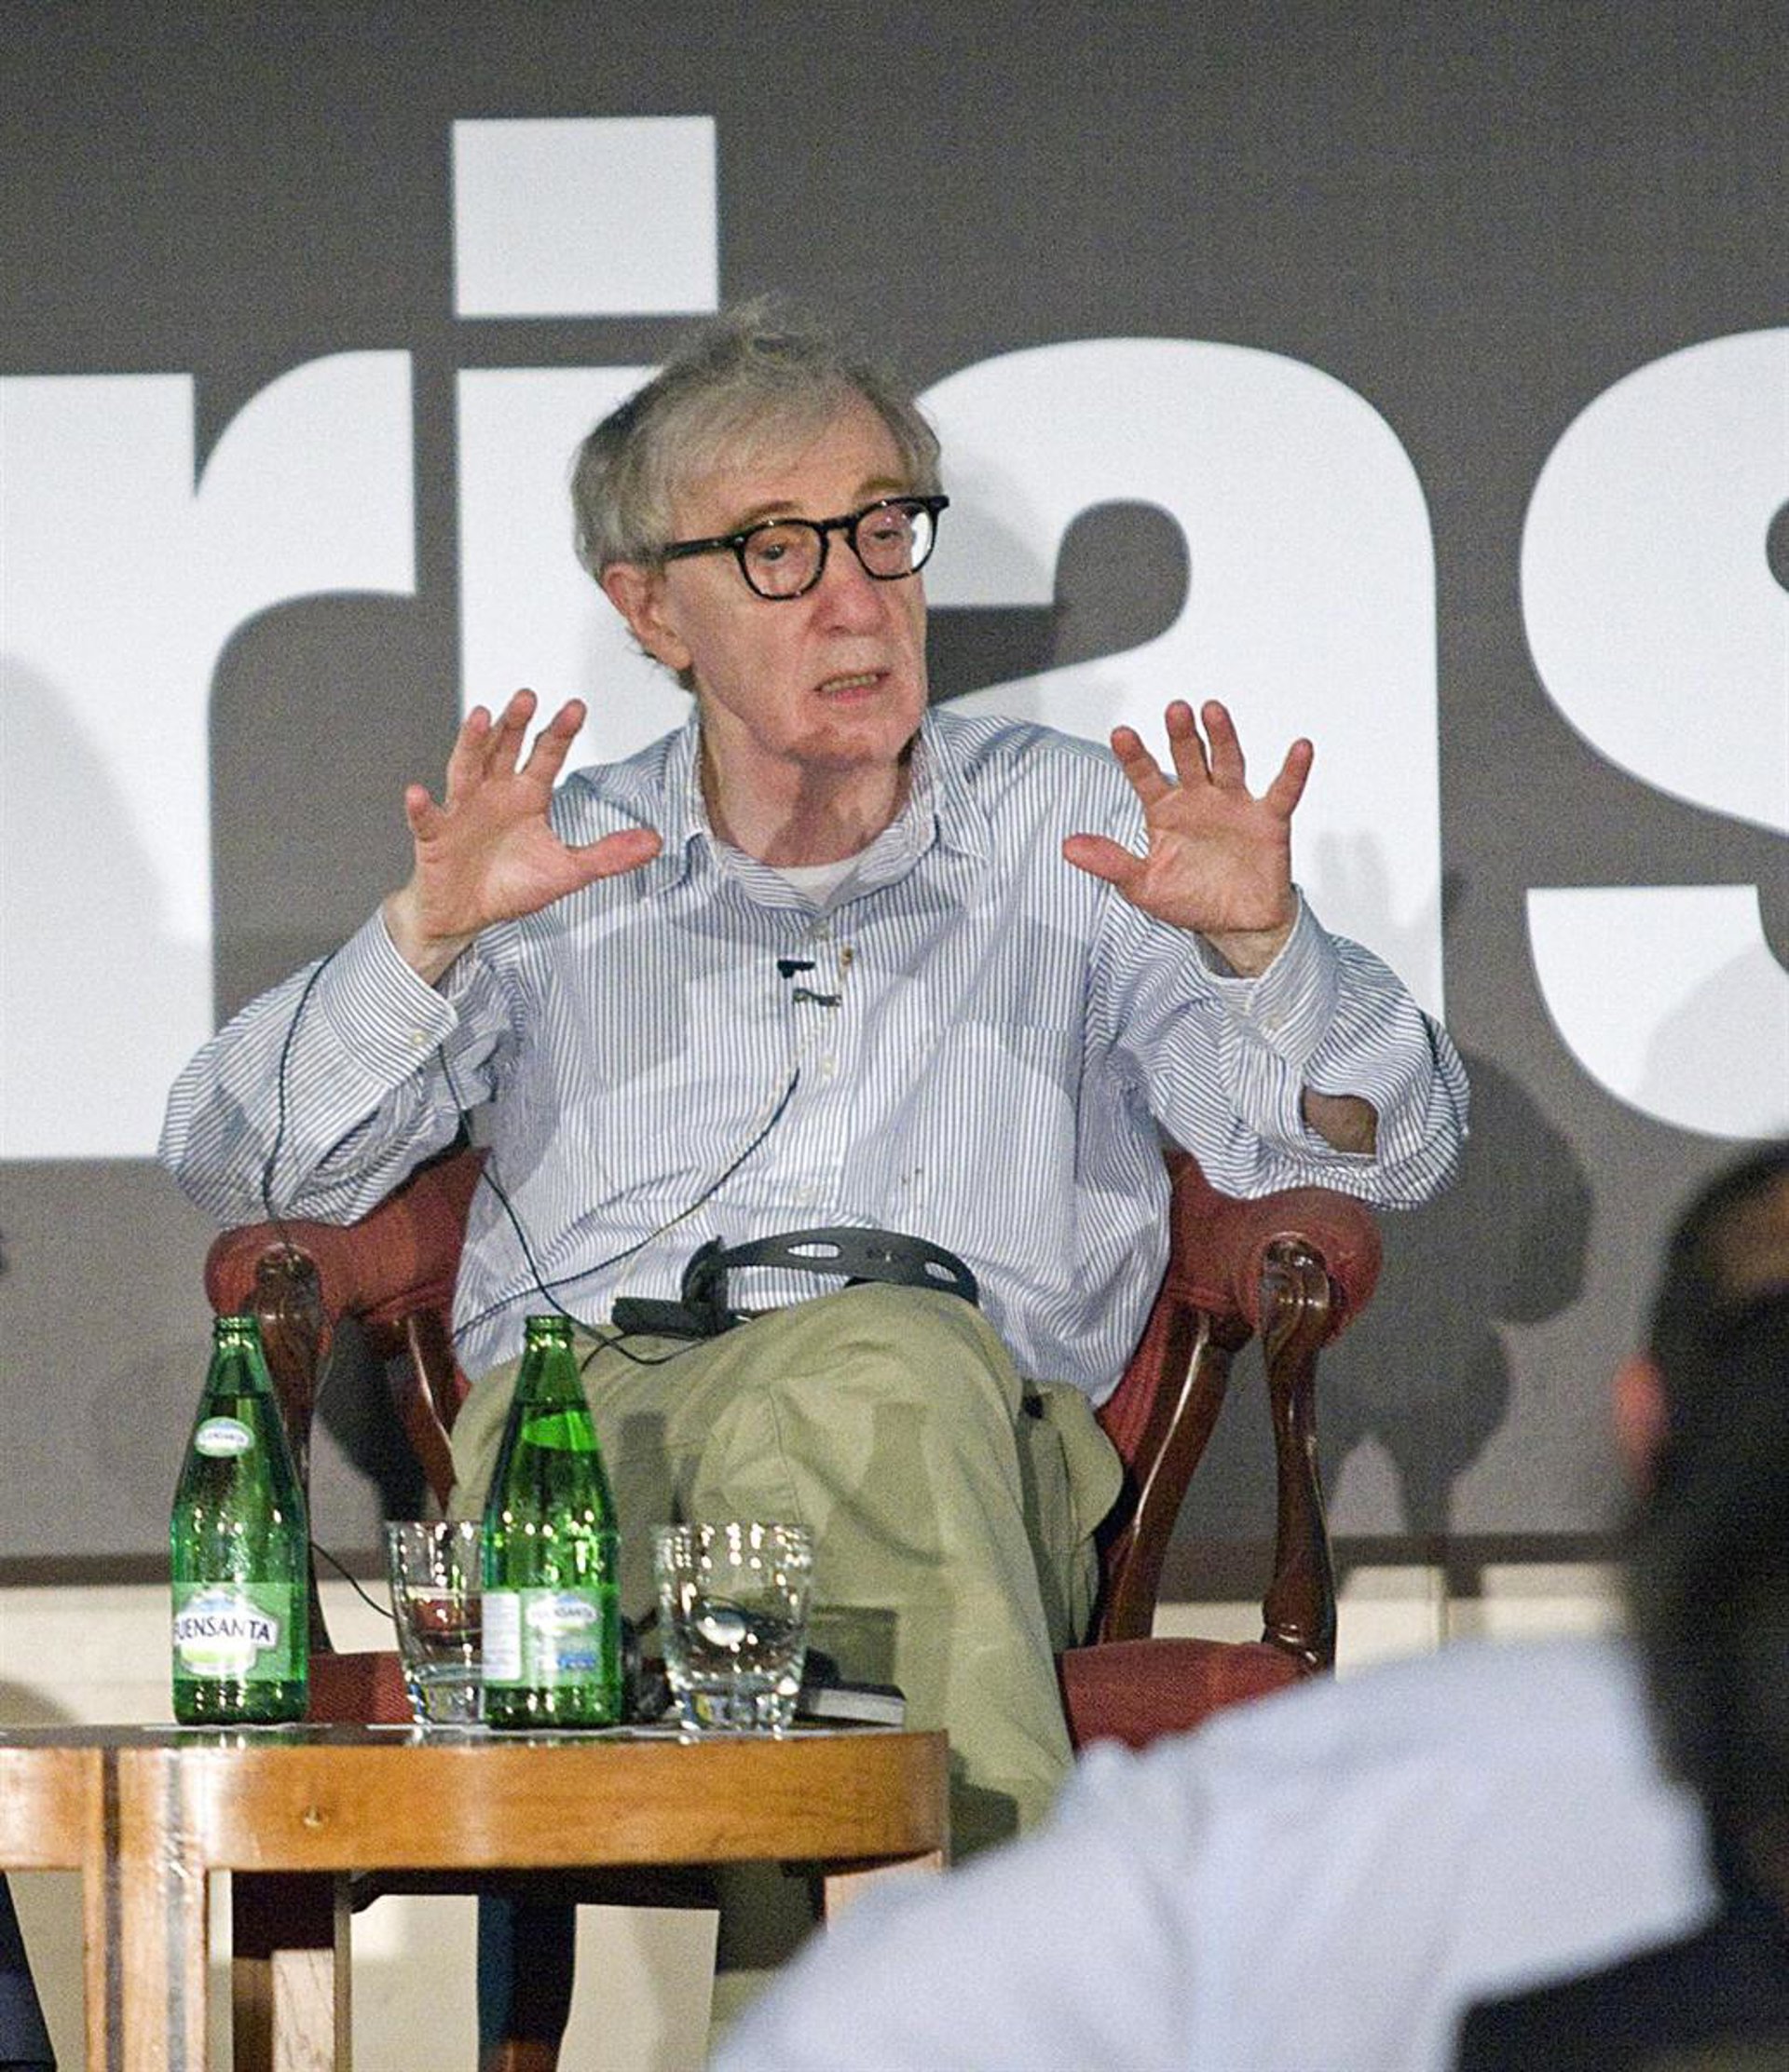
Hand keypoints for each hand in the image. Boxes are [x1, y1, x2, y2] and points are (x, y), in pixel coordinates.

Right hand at [384, 690, 661, 981]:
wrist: (466, 915)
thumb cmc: (511, 885)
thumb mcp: (568, 872)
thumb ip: (608, 855)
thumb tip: (656, 841)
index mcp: (527, 795)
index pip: (546, 755)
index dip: (560, 732)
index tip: (576, 707)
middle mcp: (494, 792)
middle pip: (504, 749)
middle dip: (515, 723)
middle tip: (529, 696)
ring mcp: (462, 810)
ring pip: (466, 768)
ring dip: (472, 743)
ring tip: (480, 717)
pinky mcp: (435, 837)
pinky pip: (427, 819)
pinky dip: (420, 807)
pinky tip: (416, 793)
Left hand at [1063, 700, 1311, 975]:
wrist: (1235, 924)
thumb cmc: (1189, 899)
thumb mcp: (1142, 886)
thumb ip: (1110, 863)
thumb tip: (1068, 846)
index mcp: (1165, 811)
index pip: (1146, 777)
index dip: (1134, 756)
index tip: (1121, 734)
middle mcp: (1199, 798)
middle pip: (1189, 758)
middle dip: (1181, 735)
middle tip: (1175, 709)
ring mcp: (1234, 805)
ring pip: (1228, 762)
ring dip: (1222, 737)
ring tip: (1213, 710)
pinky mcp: (1268, 820)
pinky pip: (1282, 791)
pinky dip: (1293, 770)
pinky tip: (1300, 747)